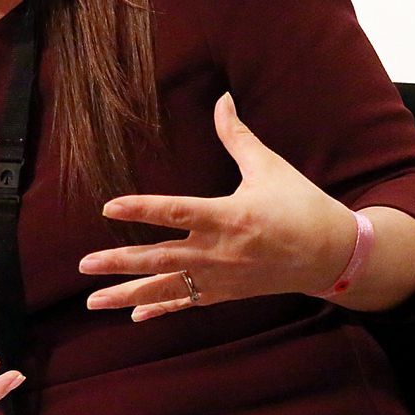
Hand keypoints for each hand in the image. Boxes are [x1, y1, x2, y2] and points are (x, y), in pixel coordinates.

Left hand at [79, 92, 356, 320]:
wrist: (330, 254)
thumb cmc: (301, 205)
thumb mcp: (269, 167)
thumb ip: (237, 136)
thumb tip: (222, 99)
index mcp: (229, 216)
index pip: (176, 212)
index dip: (141, 209)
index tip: (109, 207)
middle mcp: (220, 251)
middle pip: (161, 258)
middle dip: (119, 262)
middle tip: (84, 264)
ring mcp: (221, 277)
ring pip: (167, 288)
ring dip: (127, 294)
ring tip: (93, 301)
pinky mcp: (226, 293)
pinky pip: (186, 302)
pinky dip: (159, 308)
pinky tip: (133, 315)